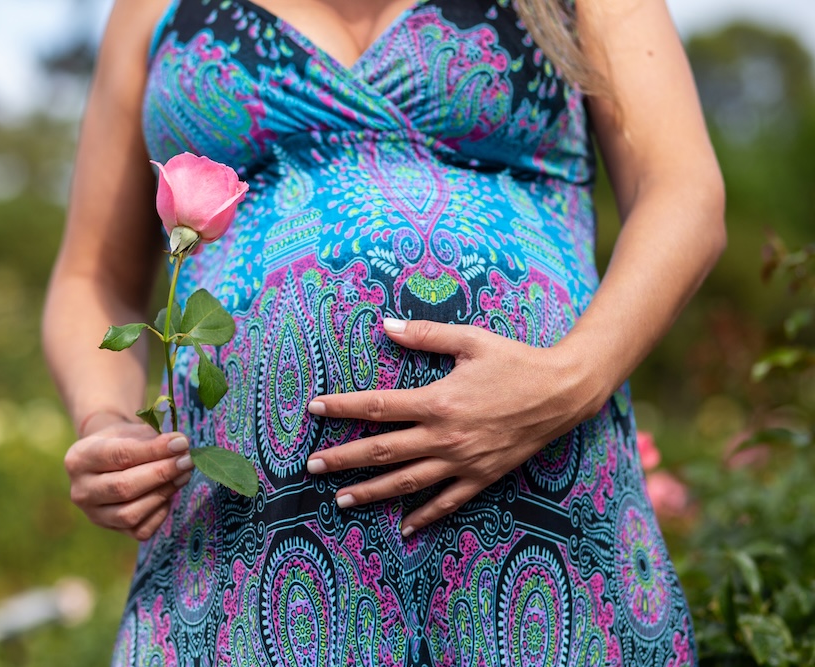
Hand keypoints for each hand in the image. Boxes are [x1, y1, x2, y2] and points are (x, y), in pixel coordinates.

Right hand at [64, 418, 194, 540]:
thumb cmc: (123, 441)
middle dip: (161, 473)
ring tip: (183, 474)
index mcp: (79, 458)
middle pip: (123, 487)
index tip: (182, 443)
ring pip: (131, 514)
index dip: (154, 450)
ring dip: (163, 493)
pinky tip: (168, 493)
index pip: (119, 456)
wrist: (108, 461)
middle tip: (187, 460)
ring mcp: (94, 515)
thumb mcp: (131, 431)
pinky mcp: (112, 530)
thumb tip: (182, 446)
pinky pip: (140, 530)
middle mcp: (81, 490)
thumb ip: (153, 438)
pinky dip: (160, 513)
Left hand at [305, 318, 604, 536]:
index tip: (314, 409)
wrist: (563, 393)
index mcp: (438, 401)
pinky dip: (425, 516)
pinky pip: (448, 502)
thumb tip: (386, 324)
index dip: (343, 408)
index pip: (378, 406)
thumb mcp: (471, 340)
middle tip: (311, 466)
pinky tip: (405, 527)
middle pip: (382, 451)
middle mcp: (445, 437)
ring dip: (371, 492)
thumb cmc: (516, 361)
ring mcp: (463, 462)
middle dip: (343, 459)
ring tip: (340, 500)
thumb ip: (425, 335)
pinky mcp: (482, 477)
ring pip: (407, 482)